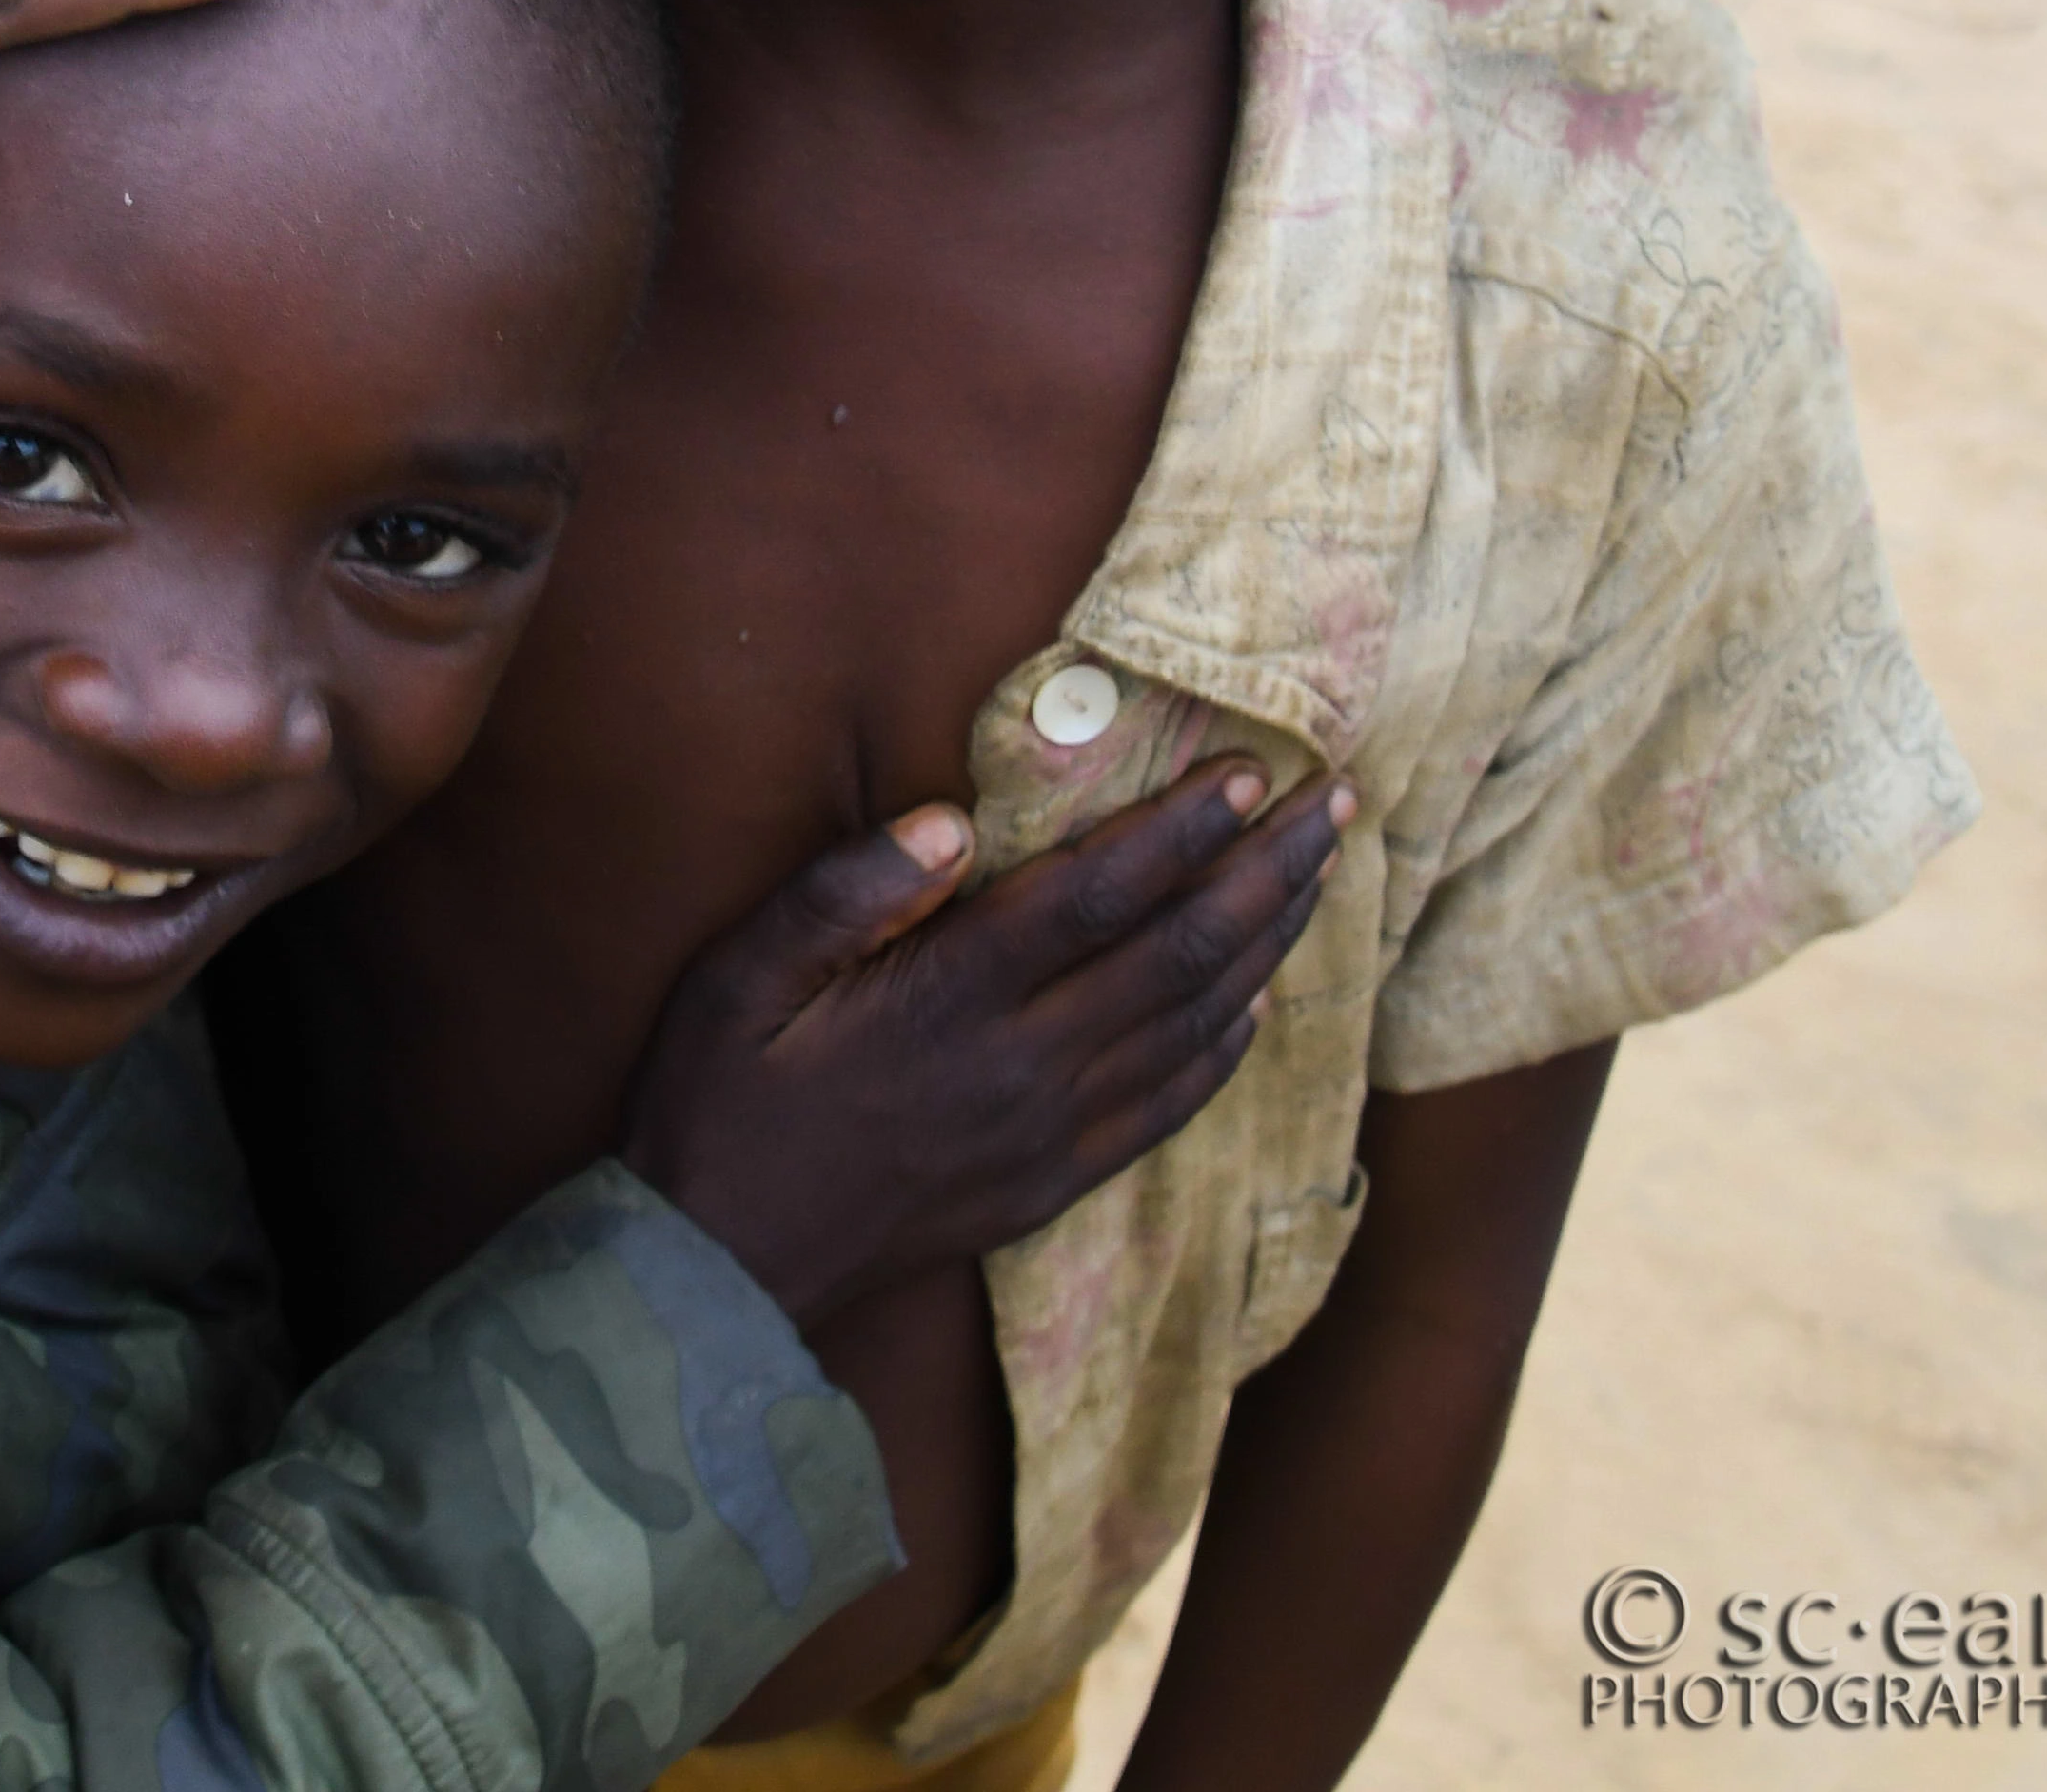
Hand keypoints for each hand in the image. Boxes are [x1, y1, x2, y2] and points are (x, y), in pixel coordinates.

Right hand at [620, 760, 1353, 1336]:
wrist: (721, 1276)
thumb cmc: (715, 1102)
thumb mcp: (739, 975)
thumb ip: (844, 892)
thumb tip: (950, 818)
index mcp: (948, 999)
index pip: (1098, 895)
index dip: (1181, 829)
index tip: (1245, 770)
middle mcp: (1020, 1066)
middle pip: (1177, 954)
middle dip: (1263, 871)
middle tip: (1331, 805)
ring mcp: (1046, 1135)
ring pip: (1192, 1026)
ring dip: (1267, 944)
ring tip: (1318, 878)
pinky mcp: (1050, 1185)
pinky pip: (1167, 1109)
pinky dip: (1226, 1048)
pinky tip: (1257, 1003)